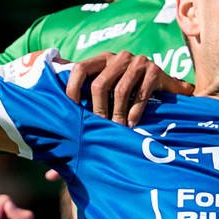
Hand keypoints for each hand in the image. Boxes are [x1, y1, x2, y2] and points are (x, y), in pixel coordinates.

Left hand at [65, 51, 189, 125]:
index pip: (80, 68)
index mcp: (103, 59)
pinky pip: (140, 94)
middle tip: (101, 128)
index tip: (72, 113)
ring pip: (120, 91)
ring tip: (118, 130)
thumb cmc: (128, 95)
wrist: (167, 87)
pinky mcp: (155, 70)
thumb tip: (52, 161)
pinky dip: (135, 112)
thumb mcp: (109, 92)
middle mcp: (119, 57)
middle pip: (99, 84)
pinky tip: (132, 124)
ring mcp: (138, 62)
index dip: (72, 89)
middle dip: (98, 111)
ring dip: (117, 115)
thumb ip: (86, 108)